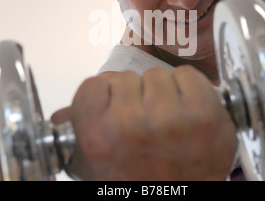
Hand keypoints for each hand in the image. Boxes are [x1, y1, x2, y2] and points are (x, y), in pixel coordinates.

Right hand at [51, 65, 237, 180]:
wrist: (184, 200)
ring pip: (158, 75)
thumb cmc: (139, 181)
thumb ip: (82, 132)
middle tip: (146, 123)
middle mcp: (132, 124)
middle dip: (135, 97)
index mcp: (99, 137)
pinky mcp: (204, 112)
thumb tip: (60, 115)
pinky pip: (188, 75)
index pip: (93, 86)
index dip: (105, 96)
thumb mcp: (100, 165)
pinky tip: (188, 113)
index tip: (114, 109)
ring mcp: (171, 117)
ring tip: (168, 121)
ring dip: (162, 93)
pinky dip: (188, 88)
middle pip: (126, 78)